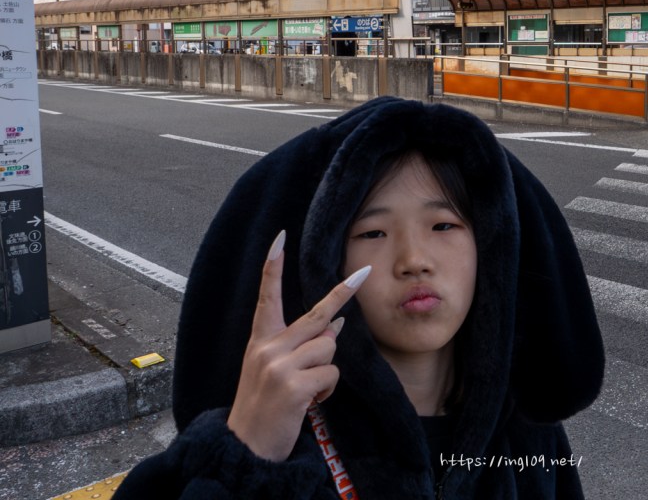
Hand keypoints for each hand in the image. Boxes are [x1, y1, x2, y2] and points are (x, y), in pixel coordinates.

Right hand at [227, 231, 369, 461]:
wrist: (245, 448)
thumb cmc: (265, 408)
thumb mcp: (276, 371)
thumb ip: (300, 346)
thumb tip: (336, 323)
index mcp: (259, 341)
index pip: (266, 296)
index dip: (272, 266)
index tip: (280, 237)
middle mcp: (267, 347)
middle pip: (316, 315)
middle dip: (343, 294)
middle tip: (364, 273)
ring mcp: (279, 365)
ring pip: (329, 346)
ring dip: (327, 369)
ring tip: (308, 389)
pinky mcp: (293, 384)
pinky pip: (331, 372)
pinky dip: (328, 388)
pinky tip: (310, 402)